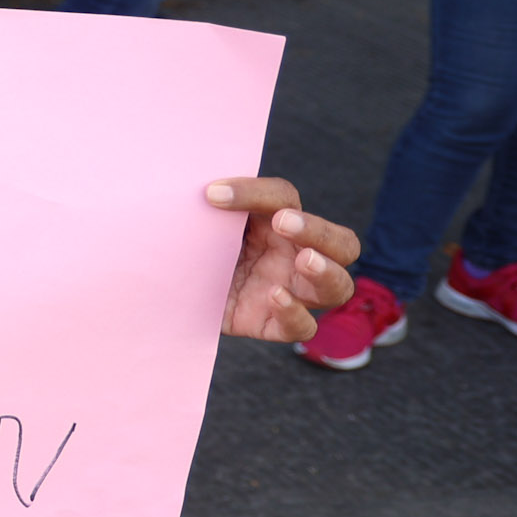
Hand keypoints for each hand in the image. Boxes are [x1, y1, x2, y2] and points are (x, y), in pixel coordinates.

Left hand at [207, 176, 358, 341]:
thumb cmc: (193, 248)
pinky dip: (295, 314)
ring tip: (304, 261)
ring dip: (326, 272)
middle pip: (342, 243)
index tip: (213, 194)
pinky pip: (303, 327)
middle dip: (319, 231)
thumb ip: (209, 206)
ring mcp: (291, 292)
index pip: (284, 198)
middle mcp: (294, 256)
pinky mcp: (273, 324)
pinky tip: (276, 297)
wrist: (174, 294)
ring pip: (338, 287)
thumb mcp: (201, 223)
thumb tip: (204, 189)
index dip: (255, 192)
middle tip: (285, 222)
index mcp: (278, 222)